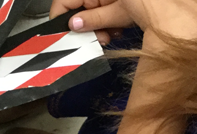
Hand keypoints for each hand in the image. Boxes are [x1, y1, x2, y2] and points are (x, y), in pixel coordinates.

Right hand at [51, 0, 196, 41]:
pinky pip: (100, 15)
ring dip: (97, 30)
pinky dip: (106, 25)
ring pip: (89, 17)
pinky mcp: (111, 4)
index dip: (60, 20)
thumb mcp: (118, 11)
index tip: (62, 36)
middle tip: (96, 39)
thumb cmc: (144, 0)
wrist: (163, 5)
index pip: (63, 3)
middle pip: (77, 12)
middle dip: (85, 29)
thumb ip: (94, 18)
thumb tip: (73, 25)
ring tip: (109, 35)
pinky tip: (115, 30)